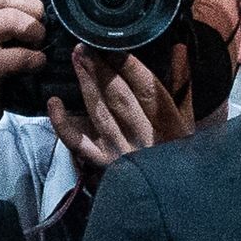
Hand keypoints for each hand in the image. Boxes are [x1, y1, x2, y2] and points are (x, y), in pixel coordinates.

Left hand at [48, 44, 186, 185]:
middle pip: (121, 98)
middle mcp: (146, 138)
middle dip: (103, 70)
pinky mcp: (102, 164)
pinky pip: (77, 143)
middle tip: (85, 46)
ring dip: (86, 84)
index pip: (149, 90)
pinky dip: (62, 123)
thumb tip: (179, 48)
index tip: (114, 45)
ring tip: (76, 58)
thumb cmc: (180, 150)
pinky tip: (53, 102)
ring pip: (100, 113)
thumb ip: (183, 84)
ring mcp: (121, 152)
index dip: (131, 66)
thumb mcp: (187, 119)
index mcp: (171, 125)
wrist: (174, 195)